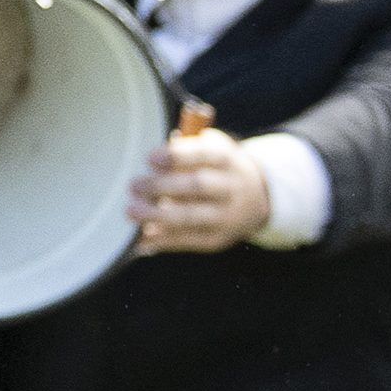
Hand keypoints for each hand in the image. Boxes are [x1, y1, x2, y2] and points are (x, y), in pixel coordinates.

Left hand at [125, 128, 269, 254]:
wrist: (258, 198)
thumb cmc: (217, 169)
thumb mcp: (211, 149)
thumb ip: (184, 151)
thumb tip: (149, 162)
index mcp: (227, 159)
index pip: (204, 155)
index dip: (177, 157)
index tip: (150, 159)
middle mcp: (231, 188)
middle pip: (197, 186)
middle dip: (162, 186)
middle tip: (134, 186)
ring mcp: (227, 216)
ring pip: (191, 217)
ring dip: (158, 215)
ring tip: (132, 211)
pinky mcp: (218, 239)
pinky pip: (187, 240)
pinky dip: (162, 239)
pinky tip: (140, 236)